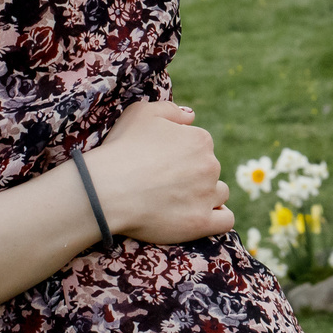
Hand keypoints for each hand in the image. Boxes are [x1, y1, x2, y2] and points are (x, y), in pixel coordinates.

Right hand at [88, 102, 232, 244]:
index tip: (162, 163)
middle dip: (192, 174)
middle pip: (210, 169)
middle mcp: (210, 165)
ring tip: (180, 201)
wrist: (107, 189)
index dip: (181, 154)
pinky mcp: (201, 223)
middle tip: (163, 183)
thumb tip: (191, 117)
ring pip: (219, 193)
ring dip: (206, 195)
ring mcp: (207, 195)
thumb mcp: (141, 113)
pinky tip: (202, 217)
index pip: (200, 145)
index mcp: (200, 139)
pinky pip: (225, 220)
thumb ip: (171, 110)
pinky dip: (218, 218)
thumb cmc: (122, 149)